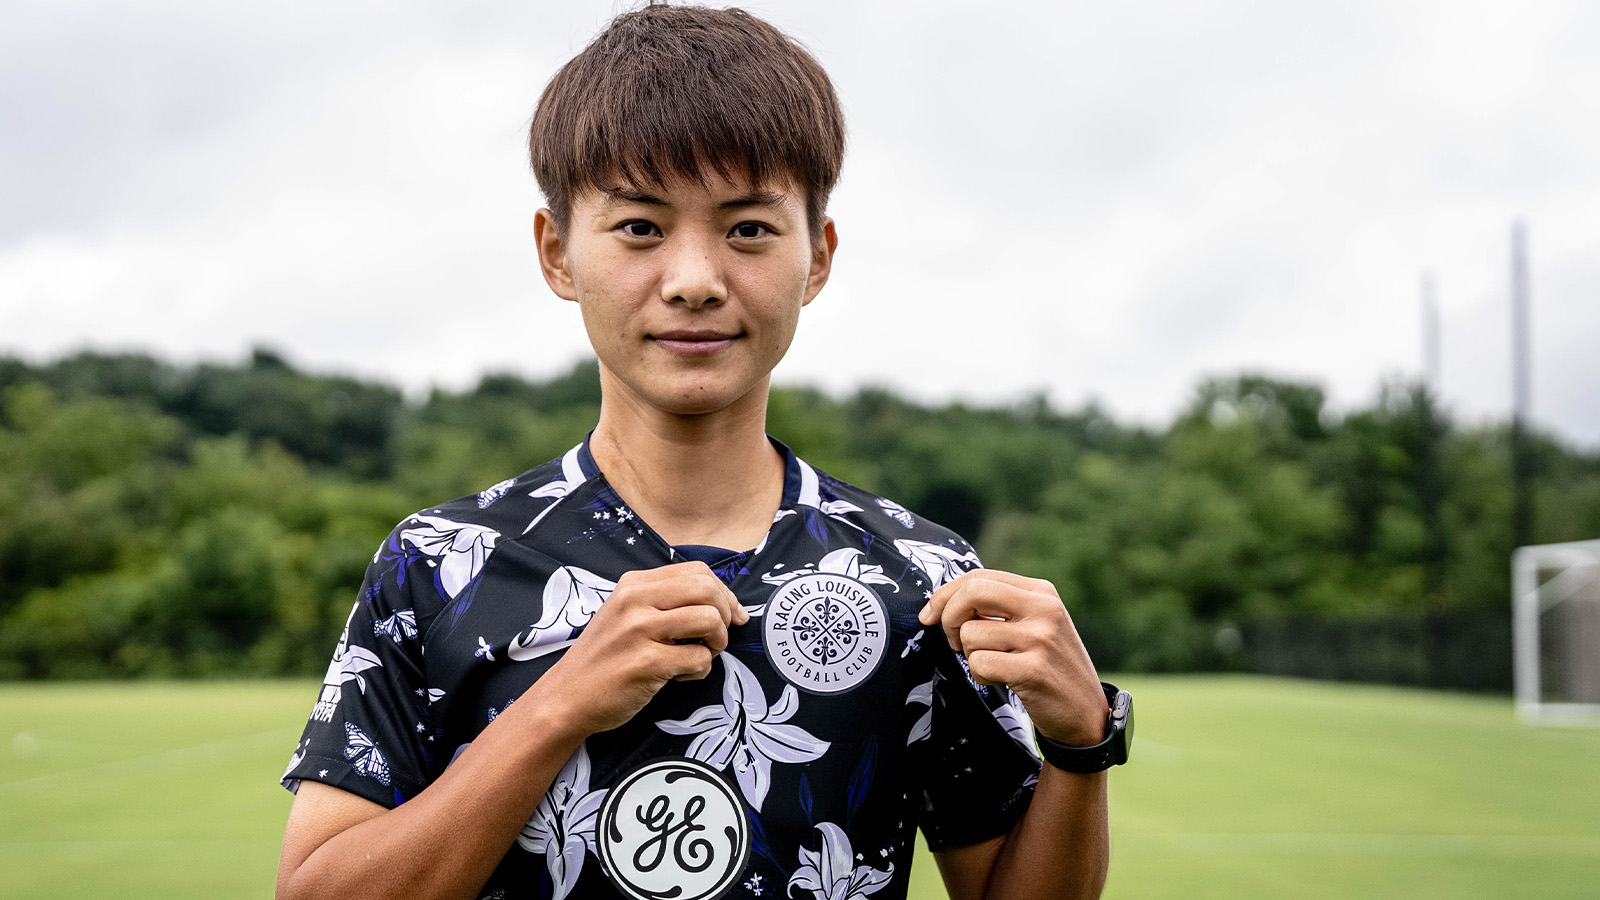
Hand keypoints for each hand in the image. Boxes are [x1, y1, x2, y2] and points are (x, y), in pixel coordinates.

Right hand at [539, 562, 748, 735]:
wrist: (566, 697)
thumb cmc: (606, 658)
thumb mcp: (627, 614)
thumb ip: (665, 601)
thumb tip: (724, 602)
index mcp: (634, 584)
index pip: (698, 571)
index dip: (724, 593)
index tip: (731, 615)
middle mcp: (635, 600)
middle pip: (708, 590)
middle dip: (725, 615)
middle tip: (717, 638)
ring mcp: (639, 630)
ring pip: (709, 620)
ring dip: (717, 643)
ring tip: (701, 656)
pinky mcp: (645, 662)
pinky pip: (699, 659)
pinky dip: (699, 671)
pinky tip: (679, 676)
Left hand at [918, 569, 1106, 747]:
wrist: (1087, 714)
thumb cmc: (1050, 667)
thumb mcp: (1035, 624)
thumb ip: (999, 607)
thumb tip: (942, 601)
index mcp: (1042, 592)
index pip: (980, 577)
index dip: (946, 594)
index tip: (929, 615)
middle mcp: (1044, 609)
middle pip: (972, 592)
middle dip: (949, 617)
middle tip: (954, 641)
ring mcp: (1041, 638)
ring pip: (971, 634)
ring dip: (971, 656)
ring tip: (995, 665)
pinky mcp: (1034, 669)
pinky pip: (979, 664)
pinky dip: (981, 676)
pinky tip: (1001, 679)